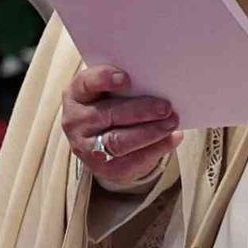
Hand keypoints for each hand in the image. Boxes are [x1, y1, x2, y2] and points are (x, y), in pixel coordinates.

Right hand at [62, 65, 181, 188]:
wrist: (100, 141)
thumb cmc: (111, 105)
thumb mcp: (110, 92)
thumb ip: (128, 86)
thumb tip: (159, 84)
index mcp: (77, 94)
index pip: (87, 83)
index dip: (104, 79)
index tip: (126, 79)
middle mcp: (76, 120)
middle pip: (108, 114)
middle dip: (141, 110)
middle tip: (166, 107)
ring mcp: (85, 147)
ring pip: (119, 141)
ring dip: (150, 132)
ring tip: (171, 123)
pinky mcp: (101, 168)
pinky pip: (131, 161)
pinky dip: (155, 149)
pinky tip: (171, 138)